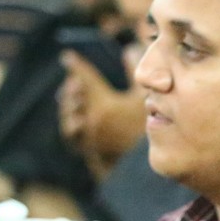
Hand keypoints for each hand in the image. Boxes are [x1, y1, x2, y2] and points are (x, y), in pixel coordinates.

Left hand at [57, 51, 144, 177]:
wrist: (150, 169)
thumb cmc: (152, 131)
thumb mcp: (147, 98)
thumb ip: (136, 73)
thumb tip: (128, 50)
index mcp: (104, 105)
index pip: (85, 78)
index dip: (75, 64)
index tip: (66, 56)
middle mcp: (91, 121)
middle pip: (73, 98)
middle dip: (71, 86)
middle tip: (73, 80)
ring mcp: (89, 138)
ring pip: (68, 118)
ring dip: (67, 106)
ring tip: (70, 101)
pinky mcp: (90, 152)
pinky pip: (72, 137)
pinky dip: (70, 125)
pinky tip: (74, 122)